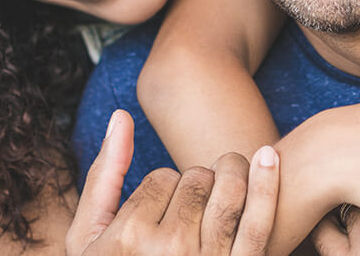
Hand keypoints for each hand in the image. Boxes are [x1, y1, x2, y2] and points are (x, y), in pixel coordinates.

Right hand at [66, 110, 279, 254]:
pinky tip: (269, 157)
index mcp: (130, 239)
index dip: (164, 186)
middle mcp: (170, 250)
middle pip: (196, 179)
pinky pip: (259, 222)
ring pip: (228, 190)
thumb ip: (105, 175)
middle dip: (196, 180)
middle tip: (192, 201)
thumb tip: (120, 116)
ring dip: (230, 175)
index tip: (161, 209)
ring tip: (225, 178)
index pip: (162, 178)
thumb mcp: (90, 235)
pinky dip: (267, 186)